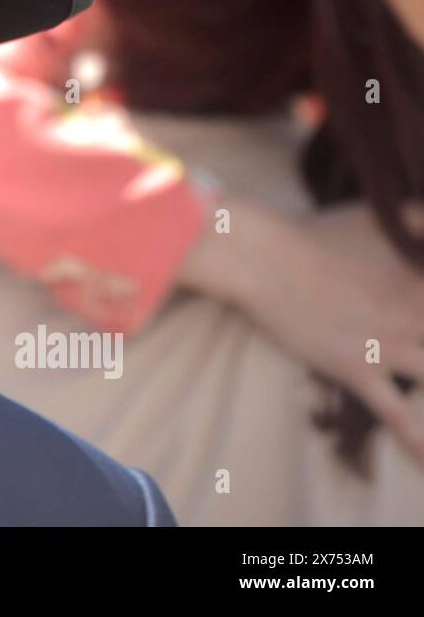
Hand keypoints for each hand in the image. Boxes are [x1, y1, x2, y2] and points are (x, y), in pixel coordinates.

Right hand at [183, 200, 423, 462]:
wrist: (264, 258)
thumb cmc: (315, 232)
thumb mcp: (377, 214)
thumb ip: (417, 219)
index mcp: (419, 277)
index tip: (423, 312)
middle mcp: (414, 313)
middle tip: (419, 345)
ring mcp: (389, 344)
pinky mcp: (358, 367)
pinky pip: (395, 412)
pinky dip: (413, 438)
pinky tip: (423, 457)